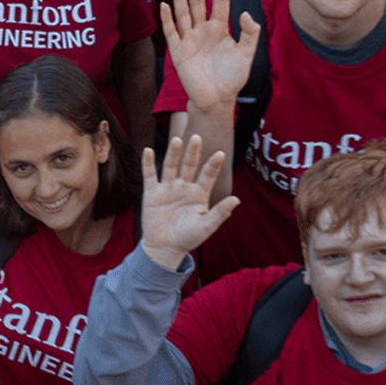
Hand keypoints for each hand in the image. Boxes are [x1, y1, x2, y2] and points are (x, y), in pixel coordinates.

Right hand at [140, 135, 239, 268]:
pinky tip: (148, 150)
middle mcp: (184, 187)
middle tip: (197, 136)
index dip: (213, 165)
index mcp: (199, 194)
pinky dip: (148, 163)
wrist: (165, 248)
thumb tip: (237, 199)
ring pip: (170, 166)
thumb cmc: (188, 238)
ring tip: (177, 139)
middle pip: (189, 165)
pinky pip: (149, 175)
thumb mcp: (206, 226)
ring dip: (173, 153)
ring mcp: (167, 188)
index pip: (208, 175)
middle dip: (193, 152)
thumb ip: (220, 213)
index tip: (220, 153)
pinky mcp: (151, 193)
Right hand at [160, 0, 259, 114]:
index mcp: (220, 29)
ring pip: (183, 13)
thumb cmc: (233, 78)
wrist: (217, 99)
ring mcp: (189, 39)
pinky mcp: (178, 52)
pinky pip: (171, 32)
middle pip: (198, 2)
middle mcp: (203, 30)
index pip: (221, 2)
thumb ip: (250, 34)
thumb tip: (244, 12)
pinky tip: (165, 5)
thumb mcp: (247, 55)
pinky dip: (167, 19)